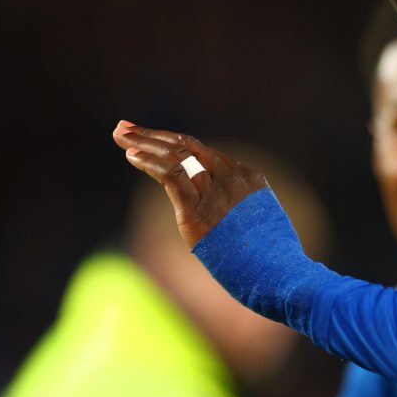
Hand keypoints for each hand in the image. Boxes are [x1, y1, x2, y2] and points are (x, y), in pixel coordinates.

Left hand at [112, 121, 269, 247]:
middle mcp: (230, 176)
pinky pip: (169, 175)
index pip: (204, 152)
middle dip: (153, 135)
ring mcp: (215, 189)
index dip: (175, 142)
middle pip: (186, 145)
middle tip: (125, 126)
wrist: (277, 270)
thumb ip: (243, 216)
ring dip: (143, 142)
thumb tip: (231, 226)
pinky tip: (131, 156)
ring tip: (120, 133)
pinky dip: (148, 163)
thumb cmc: (272, 258)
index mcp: (248, 178)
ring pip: (174, 154)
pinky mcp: (197, 208)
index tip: (154, 139)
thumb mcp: (263, 227)